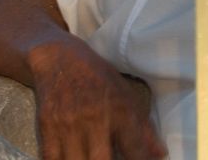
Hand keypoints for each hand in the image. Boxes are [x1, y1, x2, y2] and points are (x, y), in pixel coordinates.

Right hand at [28, 39, 166, 159]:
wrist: (58, 57)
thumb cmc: (97, 76)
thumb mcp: (125, 93)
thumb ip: (144, 127)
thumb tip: (160, 154)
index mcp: (120, 110)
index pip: (135, 152)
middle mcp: (95, 118)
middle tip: (109, 159)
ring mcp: (69, 123)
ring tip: (89, 157)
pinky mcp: (47, 126)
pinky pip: (53, 158)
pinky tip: (71, 157)